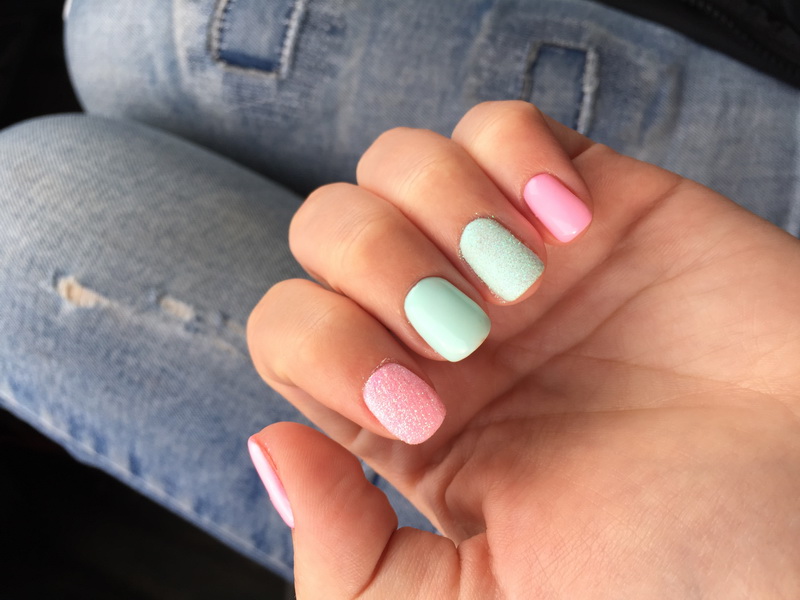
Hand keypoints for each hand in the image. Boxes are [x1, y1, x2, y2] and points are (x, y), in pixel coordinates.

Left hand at [247, 101, 799, 597]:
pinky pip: (501, 125)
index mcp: (403, 415)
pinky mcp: (592, 203)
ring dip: (439, 209)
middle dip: (375, 266)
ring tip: (518, 279)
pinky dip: (512, 156)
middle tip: (463, 336)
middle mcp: (446, 327)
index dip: (323, 346)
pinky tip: (563, 226)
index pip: (288, 325)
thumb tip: (272, 445)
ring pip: (399, 163)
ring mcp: (516, 260)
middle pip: (329, 224)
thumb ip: (347, 562)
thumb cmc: (665, 579)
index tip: (419, 409)